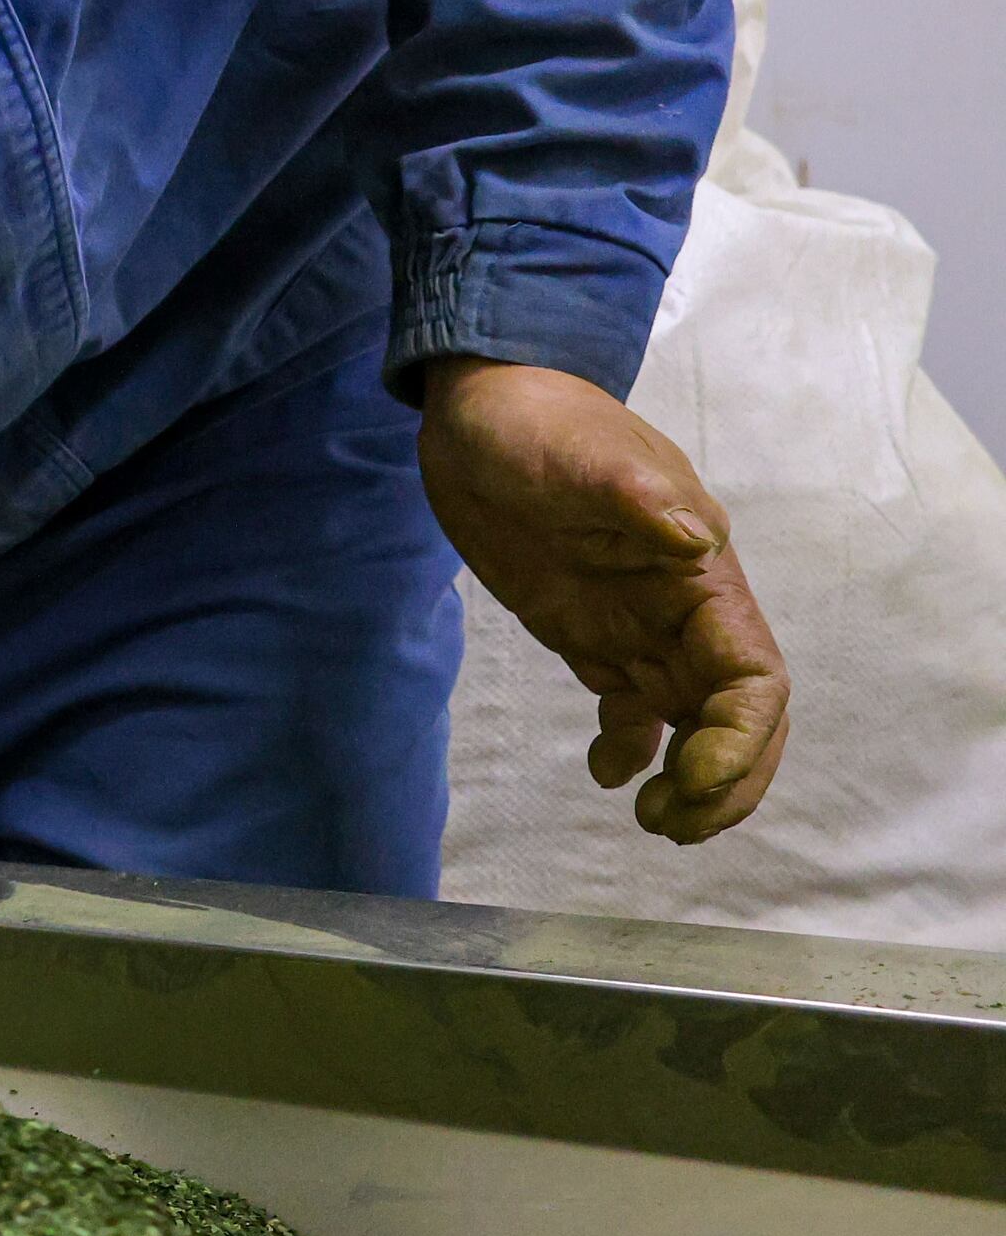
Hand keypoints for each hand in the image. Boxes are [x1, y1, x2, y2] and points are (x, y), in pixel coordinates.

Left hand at [417, 359, 789, 841]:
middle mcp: (684, 608)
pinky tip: (607, 774)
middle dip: (727, 779)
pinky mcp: (591, 632)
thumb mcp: (578, 453)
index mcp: (701, 575)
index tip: (691, 776)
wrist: (483, 408)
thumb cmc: (534, 421)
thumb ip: (635, 495)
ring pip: (694, 721)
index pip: (753, 677)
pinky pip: (631, 707)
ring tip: (654, 820)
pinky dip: (629, 748)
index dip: (740, 739)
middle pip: (737, 715)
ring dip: (691, 780)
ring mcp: (639, 624)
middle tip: (676, 826)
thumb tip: (694, 537)